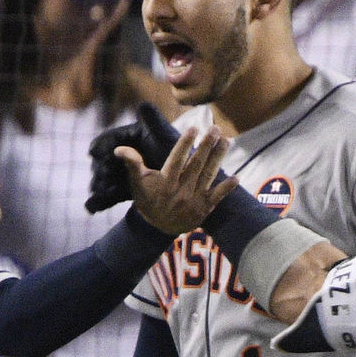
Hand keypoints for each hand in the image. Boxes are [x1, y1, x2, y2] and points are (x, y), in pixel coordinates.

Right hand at [86, 102, 189, 212]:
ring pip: (102, 179)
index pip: (107, 140)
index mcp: (127, 138)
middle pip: (101, 161)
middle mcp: (120, 154)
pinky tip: (93, 208)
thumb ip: (154, 123)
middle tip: (99, 177)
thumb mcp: (164, 137)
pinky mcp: (120, 189)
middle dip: (99, 170)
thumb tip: (144, 105)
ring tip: (96, 194)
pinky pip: (107, 195)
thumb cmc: (173, 152)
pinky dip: (99, 201)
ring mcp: (118, 172)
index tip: (95, 152)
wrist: (181, 181)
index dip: (101, 146)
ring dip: (98, 187)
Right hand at [118, 126, 238, 234]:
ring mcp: (194, 200)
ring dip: (218, 158)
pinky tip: (236, 178)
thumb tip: (119, 148)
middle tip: (215, 128)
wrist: (156, 228)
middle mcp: (181, 191)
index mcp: (165, 182)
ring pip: (208, 175)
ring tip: (226, 140)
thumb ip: (132, 164)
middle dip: (207, 146)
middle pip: (196, 165)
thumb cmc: (147, 199)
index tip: (193, 128)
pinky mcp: (203, 209)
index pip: (176, 160)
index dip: (185, 144)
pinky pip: (217, 198)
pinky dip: (226, 189)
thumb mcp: (137, 183)